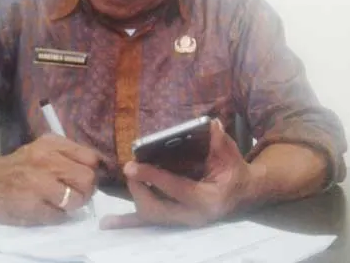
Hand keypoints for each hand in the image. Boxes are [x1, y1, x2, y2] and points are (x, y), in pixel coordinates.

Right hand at [0, 134, 101, 225]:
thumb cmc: (18, 165)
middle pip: (88, 178)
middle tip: (76, 194)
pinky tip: (47, 211)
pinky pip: (59, 216)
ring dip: (73, 206)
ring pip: (77, 199)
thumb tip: (95, 170)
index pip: (91, 158)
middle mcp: (47, 160)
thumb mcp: (42, 148)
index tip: (83, 178)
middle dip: (87, 190)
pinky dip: (57, 217)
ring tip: (61, 203)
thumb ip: (68, 155)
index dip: (92, 171)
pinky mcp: (31, 205)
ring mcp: (38, 183)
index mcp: (52, 144)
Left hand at [100, 119, 259, 228]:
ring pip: (151, 217)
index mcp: (208, 200)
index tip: (133, 164)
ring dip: (134, 199)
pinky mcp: (174, 221)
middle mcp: (194, 216)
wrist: (242, 195)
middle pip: (157, 209)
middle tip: (129, 167)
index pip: (177, 189)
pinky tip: (107, 223)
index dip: (154, 177)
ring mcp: (183, 222)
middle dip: (139, 188)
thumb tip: (208, 124)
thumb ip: (219, 141)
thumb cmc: (234, 172)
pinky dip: (127, 223)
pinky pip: (149, 224)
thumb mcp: (230, 154)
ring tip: (126, 177)